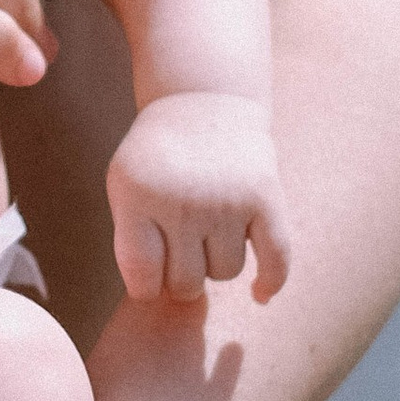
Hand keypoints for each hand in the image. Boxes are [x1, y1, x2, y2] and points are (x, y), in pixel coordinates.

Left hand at [105, 90, 291, 304]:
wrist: (202, 101)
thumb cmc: (158, 158)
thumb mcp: (124, 186)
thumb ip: (132, 240)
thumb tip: (156, 299)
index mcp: (138, 198)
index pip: (141, 276)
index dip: (146, 288)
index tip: (150, 278)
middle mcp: (183, 201)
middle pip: (186, 283)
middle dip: (182, 278)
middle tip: (181, 252)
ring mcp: (226, 200)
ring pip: (226, 273)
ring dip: (217, 263)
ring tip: (209, 232)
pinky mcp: (265, 197)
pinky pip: (275, 259)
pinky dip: (270, 283)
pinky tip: (259, 295)